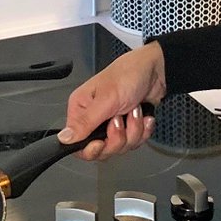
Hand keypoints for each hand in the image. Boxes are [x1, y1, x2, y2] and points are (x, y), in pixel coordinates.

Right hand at [60, 41, 166, 160]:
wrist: (157, 70)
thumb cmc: (129, 75)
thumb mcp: (106, 100)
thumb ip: (85, 122)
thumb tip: (63, 138)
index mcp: (81, 109)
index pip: (77, 143)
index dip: (91, 148)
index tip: (102, 141)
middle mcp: (94, 118)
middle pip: (101, 150)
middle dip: (117, 138)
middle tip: (121, 120)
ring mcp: (112, 123)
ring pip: (120, 147)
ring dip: (133, 130)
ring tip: (134, 111)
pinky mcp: (128, 126)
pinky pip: (134, 142)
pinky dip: (143, 130)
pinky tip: (143, 116)